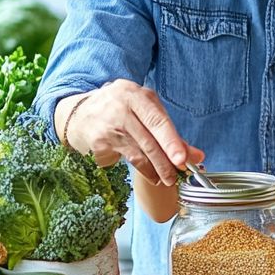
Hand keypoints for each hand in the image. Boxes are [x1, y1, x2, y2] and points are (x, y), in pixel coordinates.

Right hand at [60, 80, 201, 185]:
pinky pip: (127, 160)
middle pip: (148, 138)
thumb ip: (170, 132)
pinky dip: (143, 170)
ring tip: (168, 179)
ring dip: (156, 169)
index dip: (171, 141)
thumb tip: (196, 155)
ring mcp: (107, 126)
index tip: (183, 158)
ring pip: (139, 153)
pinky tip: (152, 176)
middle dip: (166, 160)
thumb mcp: (145, 111)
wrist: (78, 115)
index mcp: (135, 94)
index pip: (157, 119)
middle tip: (178, 173)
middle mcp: (120, 108)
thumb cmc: (121, 111)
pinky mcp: (99, 143)